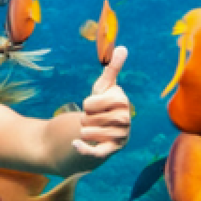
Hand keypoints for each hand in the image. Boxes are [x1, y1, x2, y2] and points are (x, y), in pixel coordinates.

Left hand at [72, 45, 131, 159]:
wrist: (103, 130)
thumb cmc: (103, 105)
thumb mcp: (104, 87)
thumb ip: (112, 69)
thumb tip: (123, 48)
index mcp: (122, 101)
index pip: (92, 103)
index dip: (88, 104)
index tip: (93, 105)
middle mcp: (125, 119)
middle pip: (89, 119)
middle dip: (85, 119)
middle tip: (93, 119)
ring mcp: (120, 136)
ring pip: (88, 133)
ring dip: (84, 131)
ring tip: (92, 129)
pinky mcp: (111, 151)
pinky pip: (96, 152)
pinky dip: (84, 149)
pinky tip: (75, 143)